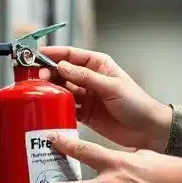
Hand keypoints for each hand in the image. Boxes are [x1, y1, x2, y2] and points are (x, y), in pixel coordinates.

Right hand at [36, 46, 172, 151]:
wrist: (147, 129)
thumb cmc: (136, 103)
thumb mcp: (111, 86)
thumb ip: (86, 77)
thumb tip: (62, 66)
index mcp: (98, 64)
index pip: (70, 55)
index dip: (52, 53)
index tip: (35, 55)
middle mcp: (89, 78)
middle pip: (61, 72)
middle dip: (47, 73)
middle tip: (34, 79)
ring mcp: (85, 96)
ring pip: (61, 90)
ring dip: (49, 91)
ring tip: (35, 93)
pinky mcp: (83, 113)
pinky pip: (64, 108)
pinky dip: (55, 108)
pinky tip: (45, 109)